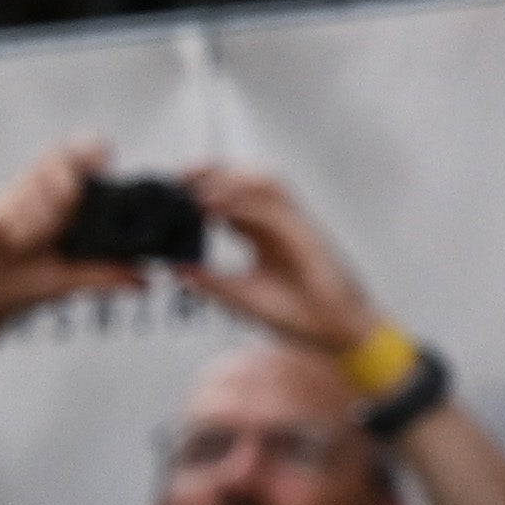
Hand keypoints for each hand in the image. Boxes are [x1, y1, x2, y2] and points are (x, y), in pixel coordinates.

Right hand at [0, 135, 150, 347]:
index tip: (99, 168)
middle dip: (66, 185)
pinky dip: (19, 229)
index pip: (87, 151)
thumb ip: (106, 275)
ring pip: (36, 180)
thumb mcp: (76, 279)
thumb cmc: (32, 281)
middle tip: (66, 213)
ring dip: (43, 214)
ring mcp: (15, 196)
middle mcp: (44, 189)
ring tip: (34, 242)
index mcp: (71, 197)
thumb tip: (143, 281)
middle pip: (62, 154)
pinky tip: (15, 242)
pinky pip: (11, 207)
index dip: (95, 151)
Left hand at [183, 165, 391, 374]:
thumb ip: (210, 281)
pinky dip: (244, 204)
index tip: (172, 192)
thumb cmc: (293, 314)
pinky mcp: (306, 235)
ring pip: (265, 186)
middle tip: (179, 175)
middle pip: (248, 185)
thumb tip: (176, 270)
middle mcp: (278, 225)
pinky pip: (274, 210)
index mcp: (262, 237)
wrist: (331, 330)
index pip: (232, 203)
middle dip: (215, 173)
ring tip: (194, 182)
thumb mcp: (239, 297)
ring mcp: (295, 226)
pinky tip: (216, 205)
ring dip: (230, 180)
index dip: (204, 192)